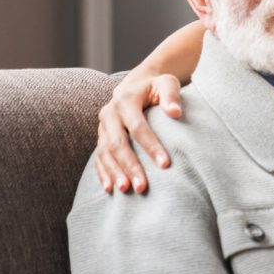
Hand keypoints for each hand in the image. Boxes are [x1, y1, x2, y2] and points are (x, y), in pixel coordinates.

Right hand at [95, 72, 182, 193]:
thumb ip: (171, 95)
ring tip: (126, 190)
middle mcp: (109, 113)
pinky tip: (110, 189)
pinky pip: (98, 158)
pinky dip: (103, 173)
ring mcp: (102, 127)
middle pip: (118, 143)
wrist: (135, 85)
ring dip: (115, 172)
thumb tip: (175, 112)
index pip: (138, 126)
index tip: (165, 164)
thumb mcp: (166, 83)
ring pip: (105, 153)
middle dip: (130, 166)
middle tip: (143, 186)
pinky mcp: (100, 138)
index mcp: (125, 99)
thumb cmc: (156, 87)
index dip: (151, 146)